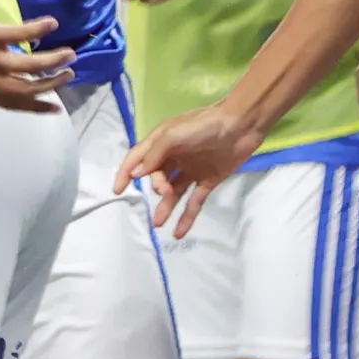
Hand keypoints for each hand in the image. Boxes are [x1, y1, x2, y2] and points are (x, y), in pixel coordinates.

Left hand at [0, 0, 71, 115]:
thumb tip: (10, 72)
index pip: (11, 103)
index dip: (35, 107)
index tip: (56, 107)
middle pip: (24, 88)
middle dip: (50, 84)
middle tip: (69, 75)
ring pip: (27, 64)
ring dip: (52, 60)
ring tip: (69, 53)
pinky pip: (18, 34)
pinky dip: (38, 31)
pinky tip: (52, 25)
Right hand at [120, 101, 264, 235]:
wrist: (240, 126)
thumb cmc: (203, 126)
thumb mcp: (173, 135)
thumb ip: (154, 155)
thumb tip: (136, 174)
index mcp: (161, 143)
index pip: (137, 160)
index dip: (125, 174)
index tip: (118, 191)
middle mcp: (173, 158)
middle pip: (156, 177)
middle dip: (157, 187)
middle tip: (165, 192)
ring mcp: (191, 171)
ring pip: (173, 193)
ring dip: (165, 207)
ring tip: (158, 224)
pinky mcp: (208, 181)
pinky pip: (194, 202)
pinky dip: (187, 217)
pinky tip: (179, 232)